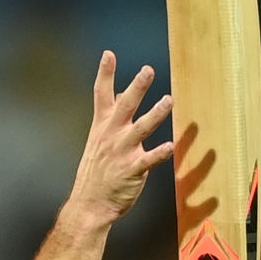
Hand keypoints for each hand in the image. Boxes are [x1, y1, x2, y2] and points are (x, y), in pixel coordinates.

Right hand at [67, 53, 173, 226]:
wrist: (89, 205)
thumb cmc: (96, 172)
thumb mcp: (99, 140)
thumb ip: (113, 117)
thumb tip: (124, 94)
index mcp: (102, 127)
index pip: (101, 95)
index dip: (105, 74)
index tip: (108, 54)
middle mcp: (111, 136)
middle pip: (124, 107)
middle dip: (136, 88)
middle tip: (148, 70)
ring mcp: (121, 153)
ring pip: (140, 129)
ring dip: (155, 114)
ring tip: (169, 100)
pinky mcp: (132, 171)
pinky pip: (148, 160)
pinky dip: (159, 153)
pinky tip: (171, 147)